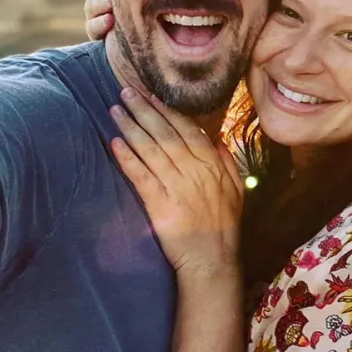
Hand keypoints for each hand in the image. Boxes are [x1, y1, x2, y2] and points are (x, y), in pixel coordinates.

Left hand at [109, 88, 243, 278]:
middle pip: (166, 134)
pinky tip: (115, 143)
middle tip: (126, 91)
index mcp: (213, 165)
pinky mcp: (161, 206)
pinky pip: (142, 176)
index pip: (188, 129)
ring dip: (132, 127)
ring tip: (115, 110)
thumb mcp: (236, 188)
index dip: (168, 111)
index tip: (152, 94)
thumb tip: (216, 137)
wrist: (213, 259)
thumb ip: (227, 161)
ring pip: (152, 150)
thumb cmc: (224, 225)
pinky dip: (128, 158)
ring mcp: (178, 187)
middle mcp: (195, 171)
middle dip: (145, 110)